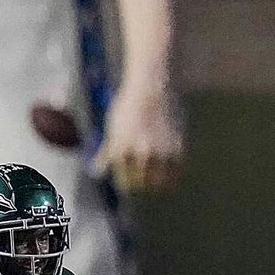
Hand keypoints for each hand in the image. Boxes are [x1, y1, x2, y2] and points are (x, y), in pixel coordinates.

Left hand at [97, 71, 185, 193]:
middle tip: (142, 182)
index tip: (128, 183)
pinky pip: (176, 172)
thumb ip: (107, 153)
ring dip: (156, 184)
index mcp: (122, 151)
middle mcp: (141, 154)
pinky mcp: (177, 147)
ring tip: (155, 180)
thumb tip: (96, 171)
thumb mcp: (112, 130)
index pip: (124, 183)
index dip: (126, 185)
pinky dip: (172, 175)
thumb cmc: (128, 107)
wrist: (152, 89)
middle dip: (140, 185)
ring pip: (160, 183)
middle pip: (141, 185)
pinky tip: (168, 172)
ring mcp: (161, 151)